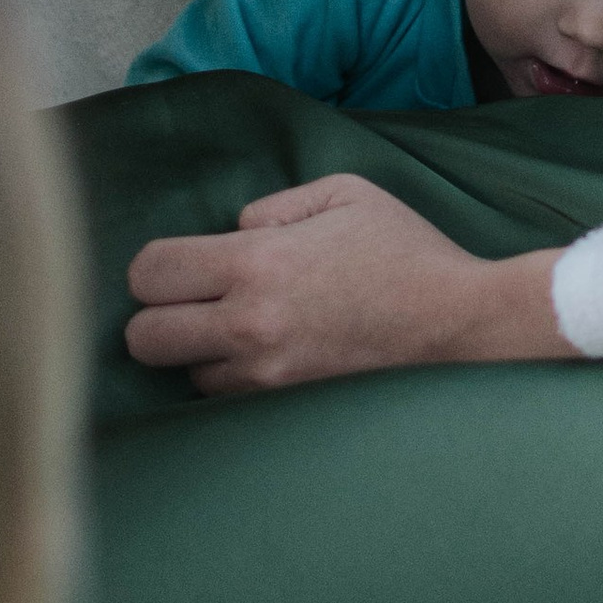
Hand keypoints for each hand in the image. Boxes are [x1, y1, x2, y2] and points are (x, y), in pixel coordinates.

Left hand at [123, 173, 573, 395]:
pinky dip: (236, 382)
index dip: (153, 268)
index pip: (148, 273)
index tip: (180, 266)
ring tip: (245, 332)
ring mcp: (268, 376)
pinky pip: (230, 403)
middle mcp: (250, 326)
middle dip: (157, 318)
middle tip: (192, 305)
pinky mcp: (289, 408)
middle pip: (143, 339)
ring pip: (186, 377)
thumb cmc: (405, 251)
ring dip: (202, 356)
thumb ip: (272, 207)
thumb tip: (235, 233)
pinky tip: (268, 357)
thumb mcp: (343, 193)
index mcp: (257, 264)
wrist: (460, 322)